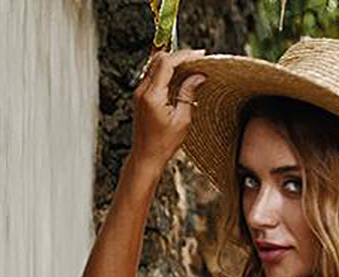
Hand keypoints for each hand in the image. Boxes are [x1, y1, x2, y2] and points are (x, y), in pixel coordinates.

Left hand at [129, 46, 206, 170]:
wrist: (145, 158)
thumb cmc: (163, 145)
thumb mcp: (182, 120)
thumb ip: (188, 94)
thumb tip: (198, 76)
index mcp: (153, 96)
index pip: (167, 63)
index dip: (184, 55)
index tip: (199, 55)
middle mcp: (142, 90)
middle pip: (158, 58)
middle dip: (178, 55)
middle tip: (195, 60)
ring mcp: (138, 92)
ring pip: (154, 64)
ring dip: (171, 62)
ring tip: (189, 68)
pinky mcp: (139, 96)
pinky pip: (151, 75)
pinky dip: (165, 71)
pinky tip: (177, 77)